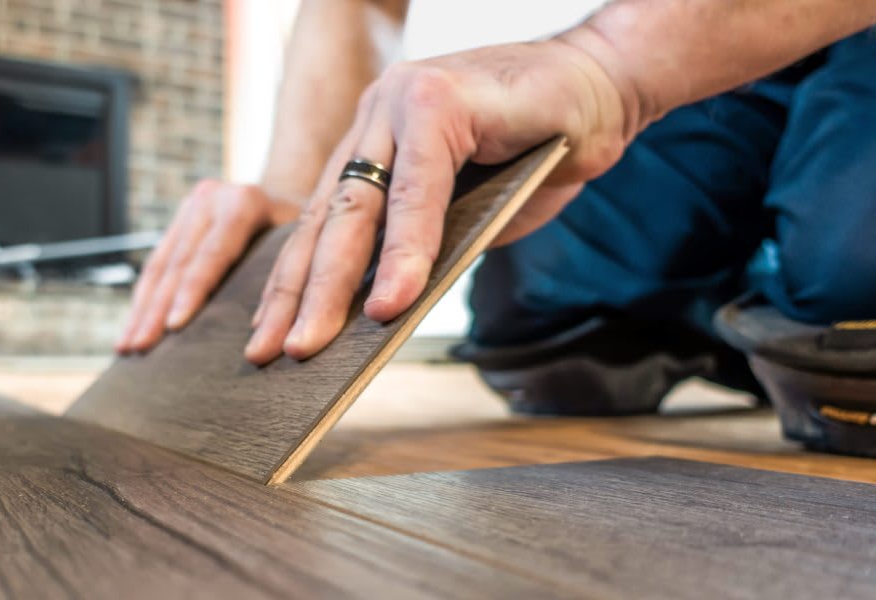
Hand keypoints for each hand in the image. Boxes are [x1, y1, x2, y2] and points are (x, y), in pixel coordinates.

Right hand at [115, 180, 298, 353]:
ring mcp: (190, 207)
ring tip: (127, 347)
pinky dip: (143, 299)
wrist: (288, 192)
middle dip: (155, 309)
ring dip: (141, 309)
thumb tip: (282, 334)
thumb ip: (287, 277)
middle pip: (178, 262)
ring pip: (159, 265)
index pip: (212, 253)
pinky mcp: (178, 220)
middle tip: (139, 347)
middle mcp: (210, 198)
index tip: (174, 327)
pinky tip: (132, 328)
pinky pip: (156, 264)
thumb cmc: (306, 230)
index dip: (192, 292)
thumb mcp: (306, 245)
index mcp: (243, 202)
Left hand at [243, 38, 638, 364]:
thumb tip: (383, 310)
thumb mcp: (471, 214)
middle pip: (326, 220)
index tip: (268, 337)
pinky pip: (415, 192)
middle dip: (296, 295)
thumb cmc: (540, 147)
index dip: (293, 283)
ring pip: (358, 208)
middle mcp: (374, 117)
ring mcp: (400, 102)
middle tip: (271, 353)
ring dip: (333, 284)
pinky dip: (405, 252)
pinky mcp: (437, 100)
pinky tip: (392, 301)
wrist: (606, 85)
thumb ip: (427, 247)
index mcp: (373, 142)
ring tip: (312, 342)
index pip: (323, 222)